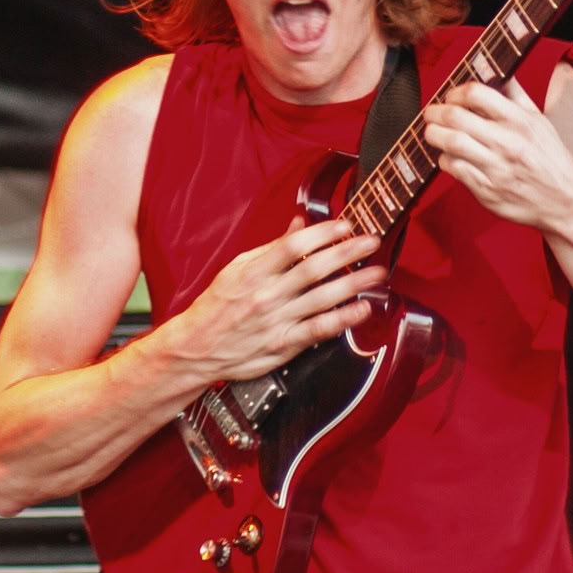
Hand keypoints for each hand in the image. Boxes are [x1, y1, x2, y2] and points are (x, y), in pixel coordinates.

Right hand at [167, 218, 383, 381]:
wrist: (195, 348)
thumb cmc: (216, 306)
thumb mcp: (237, 268)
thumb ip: (271, 248)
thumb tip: (299, 224)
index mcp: (254, 272)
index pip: (294, 246)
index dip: (323, 234)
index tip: (345, 225)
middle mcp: (267, 295)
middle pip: (314, 269)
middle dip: (347, 253)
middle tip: (371, 242)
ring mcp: (277, 321)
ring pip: (322, 299)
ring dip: (354, 284)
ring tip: (377, 273)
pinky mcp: (284, 344)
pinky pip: (318, 330)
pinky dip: (343, 319)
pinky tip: (362, 309)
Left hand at [423, 79, 572, 233]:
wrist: (565, 199)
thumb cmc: (550, 156)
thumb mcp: (539, 120)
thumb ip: (515, 94)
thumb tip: (494, 69)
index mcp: (519, 120)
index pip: (477, 93)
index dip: (455, 92)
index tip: (451, 97)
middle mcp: (508, 142)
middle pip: (456, 118)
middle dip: (435, 112)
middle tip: (431, 113)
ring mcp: (496, 168)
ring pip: (451, 144)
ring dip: (434, 135)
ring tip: (433, 132)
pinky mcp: (487, 191)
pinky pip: (454, 169)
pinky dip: (444, 159)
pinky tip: (448, 155)